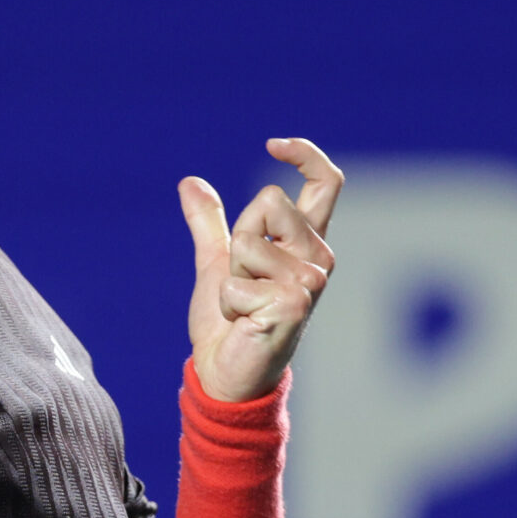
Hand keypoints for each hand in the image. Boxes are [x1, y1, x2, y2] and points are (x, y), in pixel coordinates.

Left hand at [179, 138, 340, 402]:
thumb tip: (190, 182)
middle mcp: (317, 259)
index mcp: (305, 243)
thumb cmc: (230, 323)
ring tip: (243, 307)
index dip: (305, 155)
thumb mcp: (216, 264)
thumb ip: (209, 224)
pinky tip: (243, 324)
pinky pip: (235, 282)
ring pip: (248, 241)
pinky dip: (228, 303)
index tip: (273, 143)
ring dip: (231, 277)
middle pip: (268, 201)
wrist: (225, 374)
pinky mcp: (293, 305)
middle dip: (238, 238)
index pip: (326, 184)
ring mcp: (310, 282)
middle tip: (242, 281)